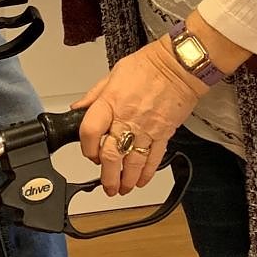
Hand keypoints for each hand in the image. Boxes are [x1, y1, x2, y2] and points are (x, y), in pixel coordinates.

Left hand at [74, 39, 204, 196]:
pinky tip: (141, 180)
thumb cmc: (148, 66)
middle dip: (107, 176)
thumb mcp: (113, 74)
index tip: (89, 154)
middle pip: (112, 155)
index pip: (90, 131)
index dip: (86, 148)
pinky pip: (154, 159)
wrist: (178, 66)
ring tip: (121, 189)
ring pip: (133, 162)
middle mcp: (127, 118)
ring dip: (126, 180)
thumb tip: (78, 108)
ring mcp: (146, 129)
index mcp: (110, 102)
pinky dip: (147, 173)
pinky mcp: (163, 134)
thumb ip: (94, 95)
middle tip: (106, 186)